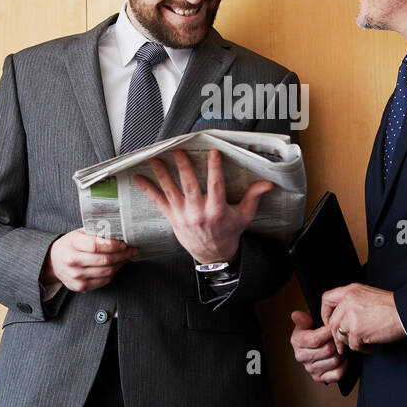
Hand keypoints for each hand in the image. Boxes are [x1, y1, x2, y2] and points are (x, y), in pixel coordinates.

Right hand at [40, 229, 137, 292]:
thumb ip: (96, 232)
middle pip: (105, 260)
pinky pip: (104, 281)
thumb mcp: (79, 233)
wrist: (53, 261)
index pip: (97, 245)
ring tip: (126, 257)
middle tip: (132, 250)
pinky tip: (116, 266)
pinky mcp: (80, 286)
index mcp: (73, 244)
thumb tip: (119, 232)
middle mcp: (73, 261)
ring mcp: (76, 276)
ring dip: (120, 264)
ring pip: (107, 272)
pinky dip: (113, 273)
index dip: (114, 245)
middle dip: (123, 255)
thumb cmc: (71, 244)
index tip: (125, 243)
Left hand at [131, 148, 272, 263]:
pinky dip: (148, 189)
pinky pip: (158, 202)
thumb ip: (253, 197)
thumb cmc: (229, 232)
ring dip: (162, 174)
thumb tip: (268, 184)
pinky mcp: (173, 218)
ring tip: (155, 159)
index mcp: (217, 209)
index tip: (213, 152)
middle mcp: (199, 211)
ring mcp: (183, 215)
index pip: (216, 184)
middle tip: (178, 151)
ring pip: (171, 191)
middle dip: (183, 167)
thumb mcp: (244, 215)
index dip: (214, 167)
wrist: (214, 255)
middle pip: (190, 186)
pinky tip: (139, 178)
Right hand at [289, 310, 346, 383]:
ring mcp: (310, 369)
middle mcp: (301, 357)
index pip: (315, 340)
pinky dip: (344, 365)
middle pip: (328, 350)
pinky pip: (338, 374)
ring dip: (342, 353)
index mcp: (297, 341)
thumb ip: (303, 319)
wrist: (316, 343)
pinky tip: (343, 358)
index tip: (335, 326)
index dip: (329, 333)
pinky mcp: (319, 378)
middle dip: (337, 342)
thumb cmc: (313, 330)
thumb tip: (296, 315)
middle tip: (340, 336)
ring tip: (341, 346)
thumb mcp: (307, 321)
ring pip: (335, 361)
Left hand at [321, 283, 405, 354]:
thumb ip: (351, 302)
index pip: (326, 299)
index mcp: (350, 290)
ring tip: (363, 343)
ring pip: (341, 335)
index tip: (330, 322)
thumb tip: (340, 318)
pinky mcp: (357, 330)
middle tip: (345, 344)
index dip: (325, 313)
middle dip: (337, 336)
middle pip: (332, 322)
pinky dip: (362, 349)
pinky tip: (372, 345)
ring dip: (351, 343)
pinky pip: (353, 345)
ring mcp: (352, 315)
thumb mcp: (368, 295)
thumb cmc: (392, 306)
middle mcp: (348, 301)